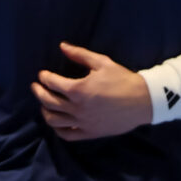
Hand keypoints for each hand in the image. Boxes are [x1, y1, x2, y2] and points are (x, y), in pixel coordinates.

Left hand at [31, 42, 151, 140]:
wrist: (143, 101)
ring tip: (44, 103)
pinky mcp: (90, 133)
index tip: (42, 74)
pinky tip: (56, 121)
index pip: (52, 83)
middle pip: (48, 102)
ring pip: (54, 121)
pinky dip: (58, 129)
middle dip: (39, 92)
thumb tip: (62, 46)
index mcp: (79, 90)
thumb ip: (79, 54)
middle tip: (36, 86)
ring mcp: (83, 123)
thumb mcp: (101, 62)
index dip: (44, 77)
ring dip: (45, 111)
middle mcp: (78, 108)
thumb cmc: (122, 79)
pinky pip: (67, 135)